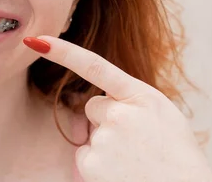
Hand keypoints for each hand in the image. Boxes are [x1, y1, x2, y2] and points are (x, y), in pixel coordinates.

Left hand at [23, 36, 211, 181]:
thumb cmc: (175, 154)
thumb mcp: (160, 113)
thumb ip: (130, 100)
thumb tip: (100, 100)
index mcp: (141, 96)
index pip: (94, 65)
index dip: (62, 51)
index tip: (37, 41)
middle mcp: (120, 114)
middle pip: (94, 106)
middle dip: (108, 119)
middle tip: (137, 141)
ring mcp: (104, 138)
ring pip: (92, 133)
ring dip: (108, 144)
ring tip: (136, 160)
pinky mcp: (92, 162)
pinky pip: (85, 155)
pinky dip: (99, 163)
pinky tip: (121, 171)